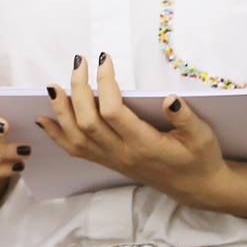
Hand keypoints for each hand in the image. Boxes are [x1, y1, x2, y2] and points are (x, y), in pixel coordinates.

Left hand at [35, 52, 224, 206]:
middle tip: (79, 62)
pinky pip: (76, 150)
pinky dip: (57, 134)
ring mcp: (112, 160)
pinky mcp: (108, 162)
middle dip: (78, 89)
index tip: (105, 60)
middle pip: (88, 122)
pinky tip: (44, 118)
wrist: (194, 187)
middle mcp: (123, 154)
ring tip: (53, 86)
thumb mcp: (202, 136)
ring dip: (61, 110)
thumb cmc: (200, 158)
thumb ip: (185, 118)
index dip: (105, 84)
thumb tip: (169, 99)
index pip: (114, 112)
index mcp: (145, 145)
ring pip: (76, 137)